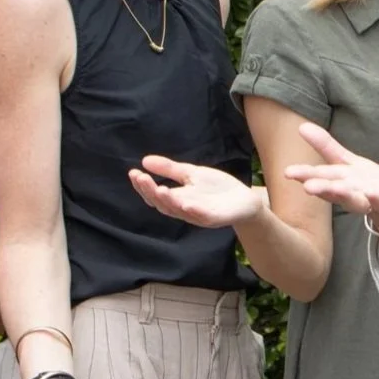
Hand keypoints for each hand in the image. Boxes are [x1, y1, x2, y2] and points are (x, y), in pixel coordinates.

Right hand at [129, 156, 266, 229]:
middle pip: (162, 204)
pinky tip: (185, 203)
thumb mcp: (191, 174)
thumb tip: (144, 160)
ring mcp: (198, 215)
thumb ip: (170, 169)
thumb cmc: (217, 189)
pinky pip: (201, 216)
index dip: (143, 186)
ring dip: (168, 201)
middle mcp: (184, 209)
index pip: (155, 195)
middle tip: (141, 178)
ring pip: (179, 211)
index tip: (133, 173)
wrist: (244, 200)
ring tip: (159, 189)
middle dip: (150, 192)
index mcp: (177, 199)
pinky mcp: (214, 218)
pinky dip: (192, 210)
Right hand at [288, 123, 378, 230]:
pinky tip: (372, 194)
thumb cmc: (365, 183)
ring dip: (343, 194)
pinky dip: (375, 198)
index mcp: (338, 181)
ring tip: (333, 188)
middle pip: (333, 189)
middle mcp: (349, 193)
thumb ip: (325, 146)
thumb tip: (301, 125)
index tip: (287, 173)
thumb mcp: (345, 162)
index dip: (305, 175)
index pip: (320, 177)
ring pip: (353, 198)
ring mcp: (368, 200)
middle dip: (321, 188)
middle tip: (307, 187)